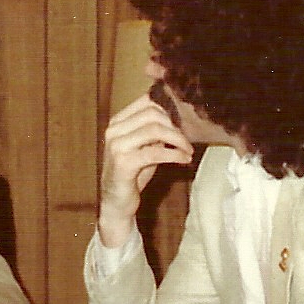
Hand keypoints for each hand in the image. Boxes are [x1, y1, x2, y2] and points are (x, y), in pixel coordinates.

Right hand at [99, 95, 192, 246]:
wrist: (117, 202)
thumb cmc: (133, 173)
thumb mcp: (145, 146)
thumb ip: (156, 131)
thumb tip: (180, 117)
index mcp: (118, 122)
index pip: (147, 101)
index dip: (170, 107)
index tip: (185, 119)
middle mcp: (114, 130)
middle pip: (152, 113)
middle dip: (176, 125)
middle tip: (189, 138)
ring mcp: (116, 145)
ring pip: (155, 130)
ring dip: (178, 139)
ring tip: (189, 149)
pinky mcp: (123, 163)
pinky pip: (155, 152)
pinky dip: (174, 154)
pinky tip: (184, 159)